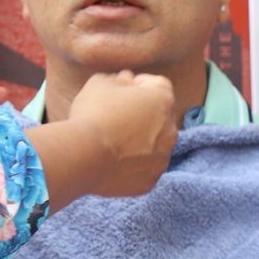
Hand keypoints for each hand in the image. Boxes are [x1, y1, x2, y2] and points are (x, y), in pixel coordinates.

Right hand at [64, 70, 178, 199]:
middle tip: (116, 117)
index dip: (140, 84)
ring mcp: (164, 157)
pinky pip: (144, 168)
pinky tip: (113, 161)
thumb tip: (127, 80)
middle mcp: (171, 129)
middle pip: (159, 117)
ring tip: (113, 142)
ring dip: (140, 141)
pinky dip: (133, 164)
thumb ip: (119, 79)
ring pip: (154, 145)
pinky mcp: (152, 179)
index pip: (158, 85)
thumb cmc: (94, 113)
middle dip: (142, 114)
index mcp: (163, 100)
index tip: (124, 89)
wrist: (86, 155)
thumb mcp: (100, 83)